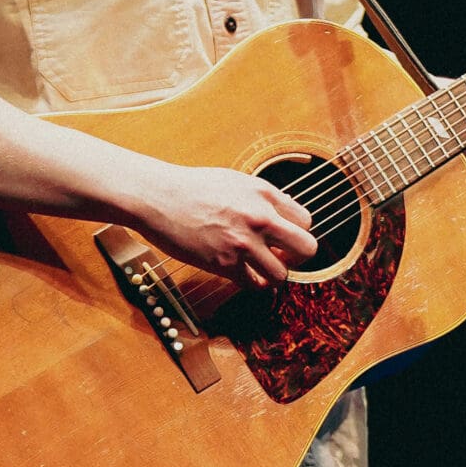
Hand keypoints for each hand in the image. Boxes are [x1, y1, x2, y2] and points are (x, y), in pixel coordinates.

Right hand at [137, 163, 317, 287]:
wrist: (158, 197)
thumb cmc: (193, 187)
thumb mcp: (236, 181)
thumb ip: (263, 198)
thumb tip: (283, 217)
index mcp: (264, 194)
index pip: (306, 221)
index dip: (296, 232)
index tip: (283, 237)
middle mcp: (260, 218)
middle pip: (307, 248)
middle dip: (298, 257)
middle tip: (282, 257)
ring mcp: (243, 242)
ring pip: (282, 274)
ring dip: (274, 275)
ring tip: (260, 267)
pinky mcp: (224, 263)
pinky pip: (254, 285)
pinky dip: (252, 284)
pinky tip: (243, 274)